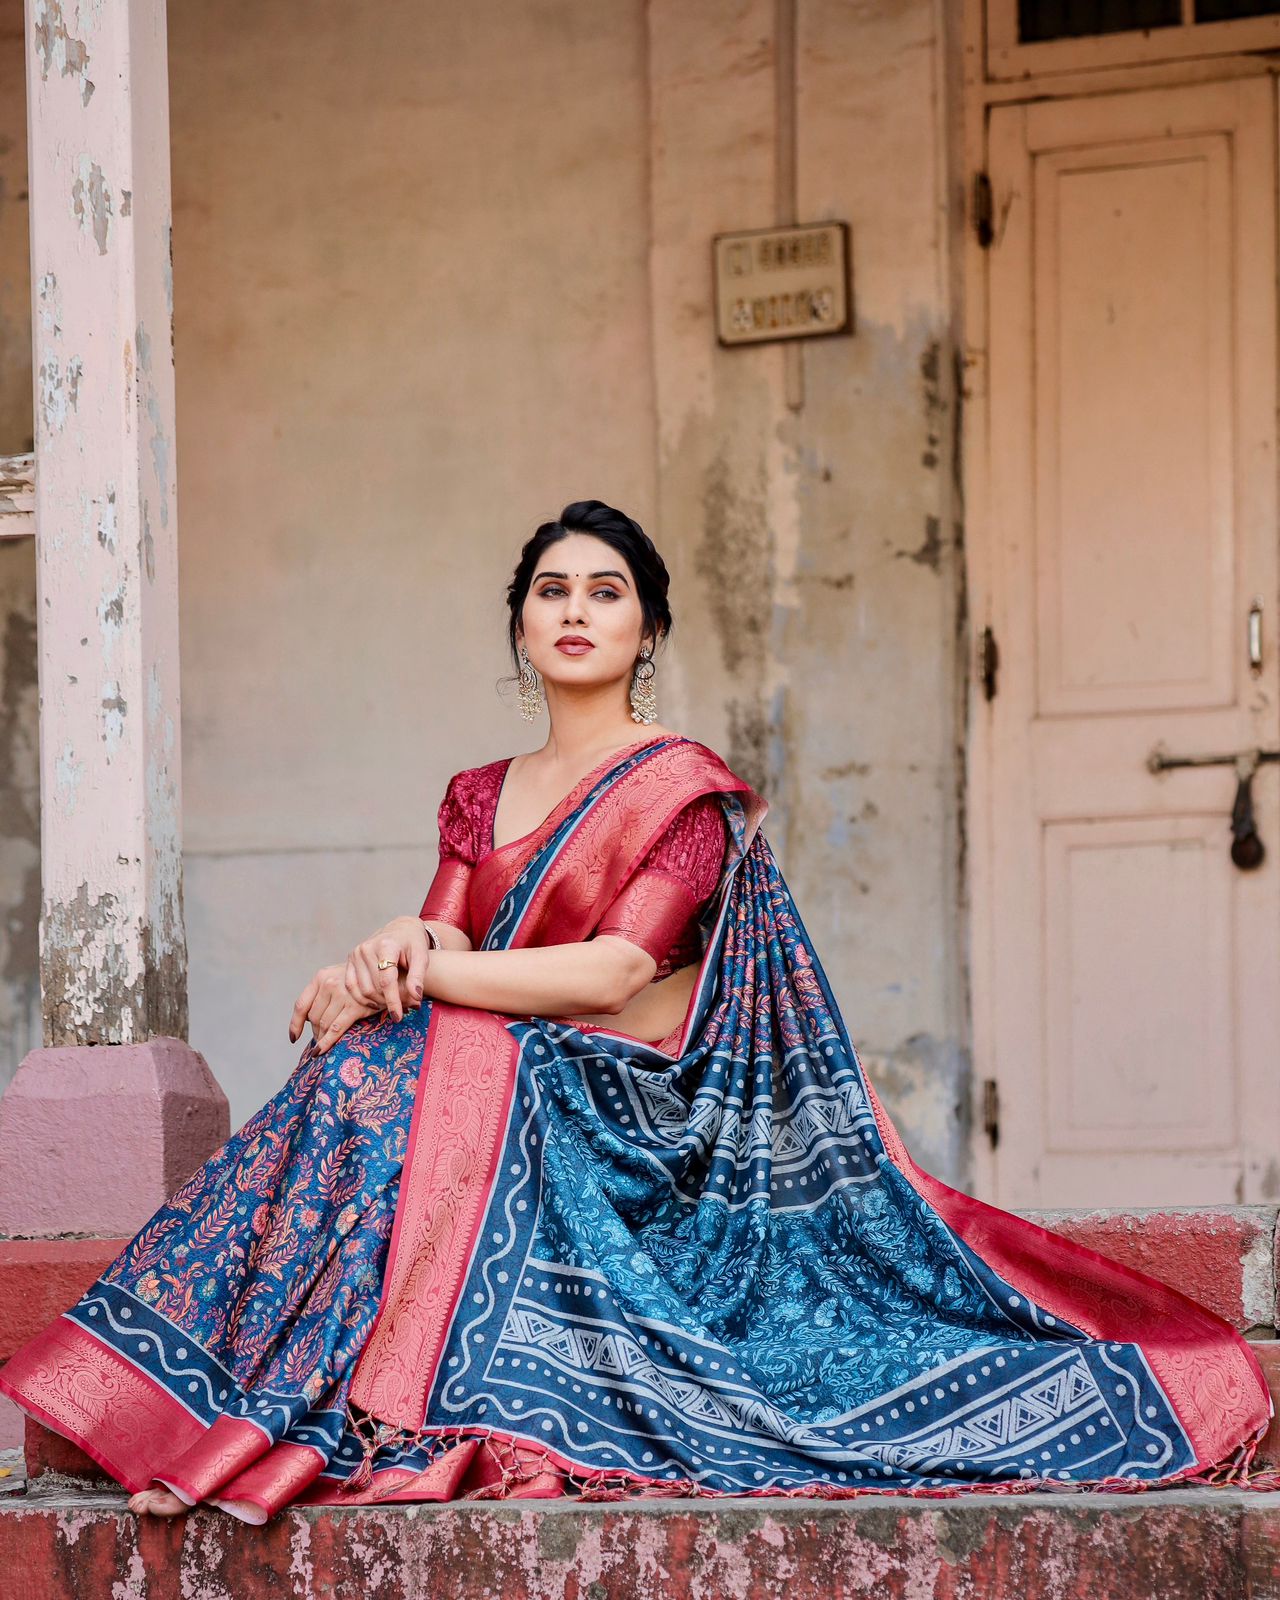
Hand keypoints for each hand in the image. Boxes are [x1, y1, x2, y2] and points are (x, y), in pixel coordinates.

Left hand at [288, 962, 415, 1052]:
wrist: (389, 974)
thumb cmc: (363, 980)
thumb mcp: (339, 978)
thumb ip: (323, 993)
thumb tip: (309, 1020)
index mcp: (321, 977)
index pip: (301, 1005)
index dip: (295, 1024)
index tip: (294, 1037)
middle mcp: (329, 984)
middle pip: (313, 1017)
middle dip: (315, 1032)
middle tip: (321, 1040)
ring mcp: (342, 995)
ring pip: (322, 1024)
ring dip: (321, 1038)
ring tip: (324, 1045)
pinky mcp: (354, 1007)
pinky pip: (335, 1029)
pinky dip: (326, 1043)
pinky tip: (321, 1052)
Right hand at [345, 916, 431, 1021]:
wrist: (400, 930)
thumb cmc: (413, 944)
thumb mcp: (422, 956)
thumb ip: (418, 976)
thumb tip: (416, 997)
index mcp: (386, 945)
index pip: (387, 980)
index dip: (393, 1001)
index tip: (398, 1016)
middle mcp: (367, 948)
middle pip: (374, 988)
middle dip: (388, 1002)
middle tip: (403, 1008)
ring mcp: (356, 954)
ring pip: (363, 990)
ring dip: (377, 1002)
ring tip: (392, 1003)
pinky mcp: (350, 960)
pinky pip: (352, 987)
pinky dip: (363, 998)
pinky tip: (376, 1001)